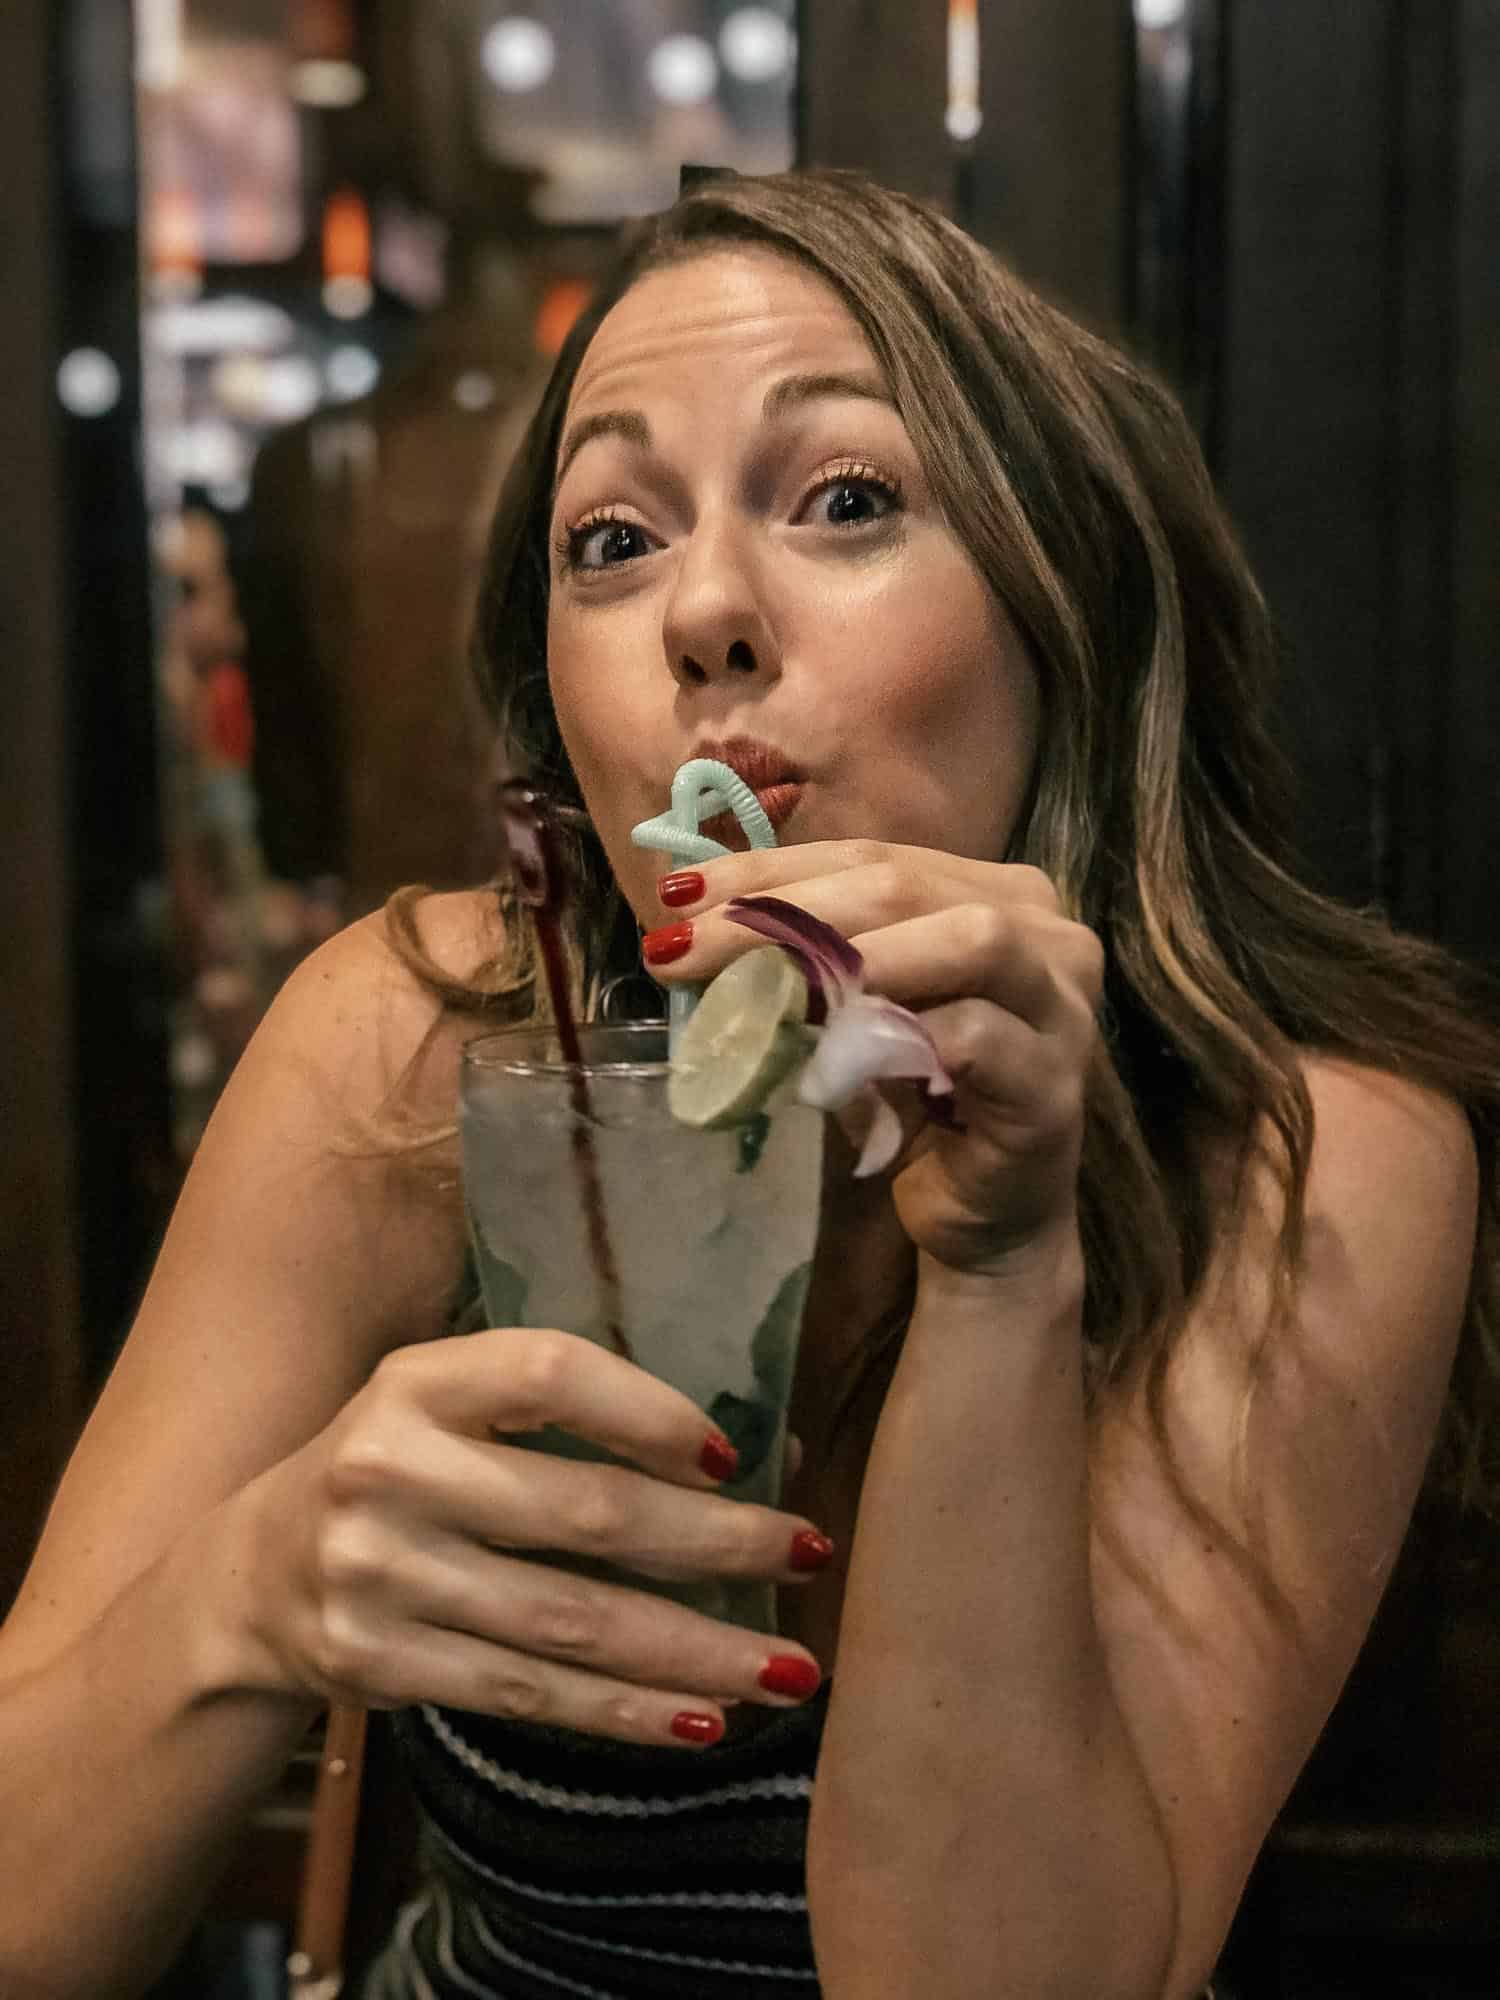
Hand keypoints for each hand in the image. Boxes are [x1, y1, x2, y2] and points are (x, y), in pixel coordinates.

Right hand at [239, 1328, 829, 1744]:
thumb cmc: (397, 1469)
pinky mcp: (379, 1665)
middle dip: (717, 1543)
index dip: (649, 1412)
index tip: (735, 1457)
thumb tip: (756, 1456)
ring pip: (571, 1620)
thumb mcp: (449, 1407)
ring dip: (695, 1649)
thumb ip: (568, 1418)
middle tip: (811, 1556)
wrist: (247, 1577)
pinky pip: (529, 1692)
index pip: (548, 1375)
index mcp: (417, 1380)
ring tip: (787, 1668)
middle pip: (584, 1513)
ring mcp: (378, 1574)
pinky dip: (624, 1709)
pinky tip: (701, 1715)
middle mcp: (389, 1468)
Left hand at [646, 842, 1102, 1271]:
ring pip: (970, 939)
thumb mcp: (857, 1008)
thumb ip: (809, 953)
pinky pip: (978, 1038)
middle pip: (904, 886)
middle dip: (783, 913)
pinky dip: (897, 1039)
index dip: (771, 871)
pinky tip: (826, 1066)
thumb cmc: (919, 1098)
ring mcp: (1062, 1007)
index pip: (872, 856)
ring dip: (851, 957)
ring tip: (761, 991)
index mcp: (999, 892)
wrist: (989, 1218)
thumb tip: (684, 915)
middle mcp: (1047, 932)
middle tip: (684, 951)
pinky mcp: (1054, 1087)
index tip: (677, 894)